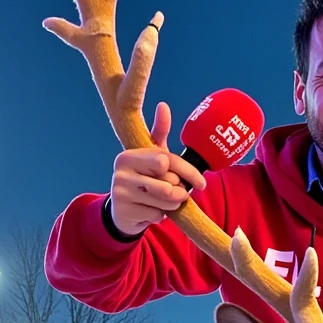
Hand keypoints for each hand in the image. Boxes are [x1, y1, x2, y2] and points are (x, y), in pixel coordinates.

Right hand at [110, 102, 206, 235]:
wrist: (123, 211)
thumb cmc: (144, 179)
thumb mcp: (151, 157)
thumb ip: (159, 133)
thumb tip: (163, 105)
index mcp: (128, 156)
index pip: (167, 160)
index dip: (188, 173)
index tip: (201, 183)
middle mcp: (121, 172)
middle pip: (170, 182)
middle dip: (179, 190)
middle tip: (173, 192)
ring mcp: (120, 193)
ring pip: (166, 200)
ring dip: (172, 205)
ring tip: (164, 202)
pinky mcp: (124, 212)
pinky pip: (158, 215)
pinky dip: (160, 216)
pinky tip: (151, 210)